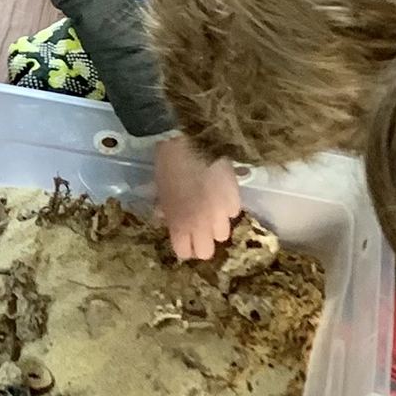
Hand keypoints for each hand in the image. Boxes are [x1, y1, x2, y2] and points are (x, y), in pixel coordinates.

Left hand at [155, 133, 241, 260]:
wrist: (192, 141)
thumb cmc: (169, 165)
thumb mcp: (160, 191)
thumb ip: (165, 211)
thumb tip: (165, 218)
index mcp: (179, 225)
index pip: (184, 254)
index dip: (184, 247)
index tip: (184, 238)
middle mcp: (201, 225)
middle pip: (207, 252)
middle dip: (203, 241)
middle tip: (199, 228)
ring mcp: (220, 214)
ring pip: (223, 233)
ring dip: (216, 224)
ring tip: (211, 209)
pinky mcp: (235, 198)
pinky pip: (234, 212)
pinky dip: (228, 207)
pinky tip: (221, 194)